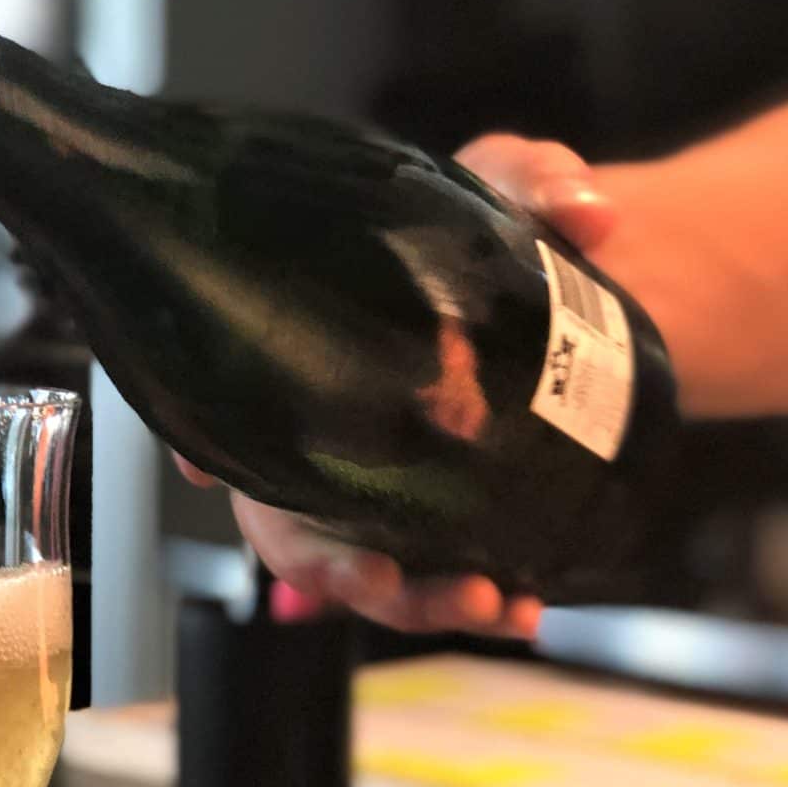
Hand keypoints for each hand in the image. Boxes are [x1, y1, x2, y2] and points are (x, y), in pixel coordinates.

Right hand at [174, 134, 615, 637]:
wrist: (579, 289)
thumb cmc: (500, 225)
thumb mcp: (511, 182)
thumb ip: (538, 179)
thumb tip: (589, 214)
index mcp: (306, 346)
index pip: (226, 403)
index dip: (197, 443)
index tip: (201, 472)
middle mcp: (321, 432)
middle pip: (285, 526)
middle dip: (326, 568)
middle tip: (383, 583)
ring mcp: (372, 490)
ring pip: (356, 570)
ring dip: (413, 603)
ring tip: (491, 605)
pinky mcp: (432, 522)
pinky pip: (429, 580)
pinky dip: (470, 604)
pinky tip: (525, 607)